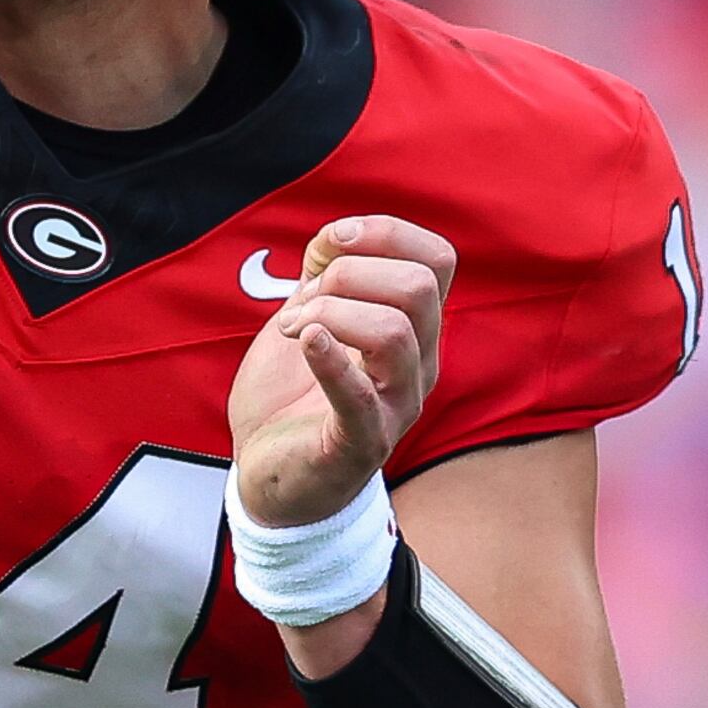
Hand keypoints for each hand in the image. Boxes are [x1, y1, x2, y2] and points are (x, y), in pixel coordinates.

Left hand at [227, 214, 453, 528]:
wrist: (269, 474)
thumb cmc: (294, 395)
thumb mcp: (310, 316)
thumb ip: (325, 272)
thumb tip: (336, 235)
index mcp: (414, 329)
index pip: (437, 259)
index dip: (384, 233)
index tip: (330, 245)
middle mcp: (419, 365)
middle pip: (419, 287)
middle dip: (348, 275)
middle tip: (300, 304)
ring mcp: (396, 406)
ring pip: (396, 331)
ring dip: (328, 312)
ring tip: (292, 329)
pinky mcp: (360, 443)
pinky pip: (360, 397)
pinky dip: (331, 359)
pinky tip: (305, 341)